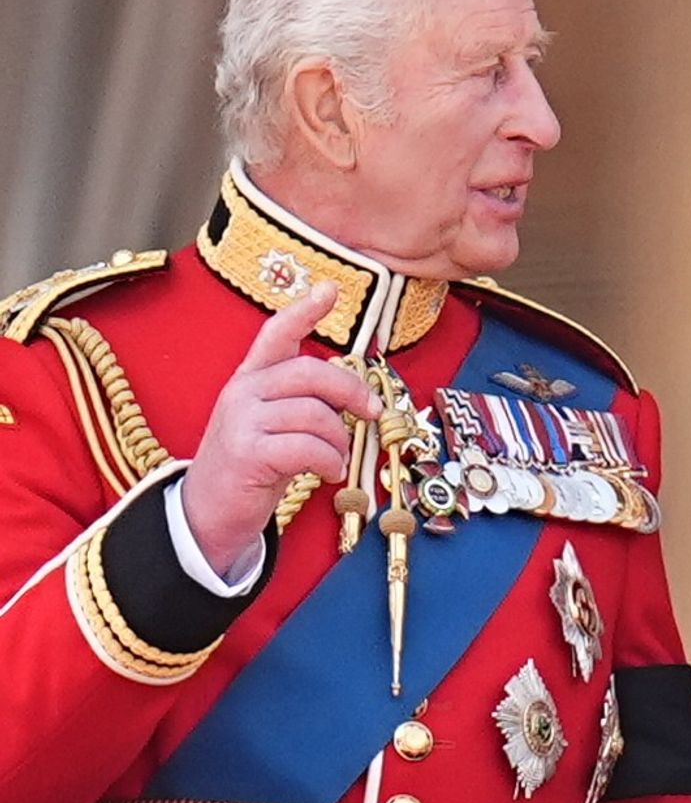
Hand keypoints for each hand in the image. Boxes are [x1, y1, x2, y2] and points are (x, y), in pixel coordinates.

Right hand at [180, 283, 378, 575]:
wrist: (207, 514)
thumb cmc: (252, 466)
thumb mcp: (273, 424)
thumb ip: (301, 400)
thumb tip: (354, 393)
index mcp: (250, 379)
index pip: (276, 334)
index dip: (304, 311)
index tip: (329, 289)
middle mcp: (242, 392)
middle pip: (310, 372)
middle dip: (350, 390)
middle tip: (370, 411)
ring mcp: (241, 421)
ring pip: (315, 414)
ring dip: (339, 440)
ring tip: (336, 458)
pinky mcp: (246, 453)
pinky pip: (308, 446)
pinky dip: (329, 461)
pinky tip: (328, 472)